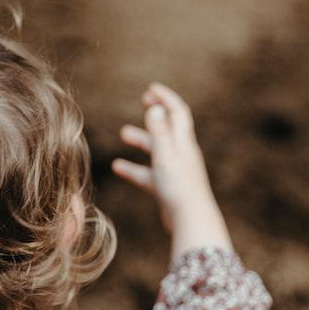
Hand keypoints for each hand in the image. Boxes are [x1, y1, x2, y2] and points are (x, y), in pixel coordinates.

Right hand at [112, 81, 231, 260]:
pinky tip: (118, 168)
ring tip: (123, 134)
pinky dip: (134, 168)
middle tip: (143, 100)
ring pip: (157, 150)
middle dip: (157, 113)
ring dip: (142, 140)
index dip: (166, 98)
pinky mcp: (168, 188)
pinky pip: (149, 173)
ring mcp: (175, 171)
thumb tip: (154, 106)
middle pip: (169, 127)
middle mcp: (182, 154)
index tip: (151, 88)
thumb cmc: (179, 187)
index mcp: (184, 143)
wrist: (191, 221)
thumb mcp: (166, 155)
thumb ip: (159, 131)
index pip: (177, 112)